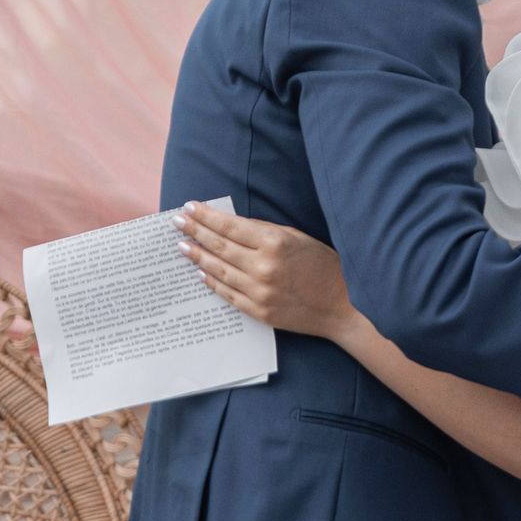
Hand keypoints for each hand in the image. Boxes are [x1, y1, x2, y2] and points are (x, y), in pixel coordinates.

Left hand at [181, 206, 355, 342]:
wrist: (343, 306)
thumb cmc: (323, 266)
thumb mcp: (297, 237)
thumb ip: (264, 231)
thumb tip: (232, 226)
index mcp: (274, 242)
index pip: (230, 226)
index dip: (206, 216)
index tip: (189, 207)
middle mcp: (264, 267)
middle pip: (219, 246)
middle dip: (195, 232)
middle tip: (177, 222)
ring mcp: (260, 292)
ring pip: (219, 271)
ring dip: (197, 257)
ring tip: (182, 246)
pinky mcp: (260, 312)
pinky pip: (228, 295)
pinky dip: (212, 283)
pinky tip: (200, 273)